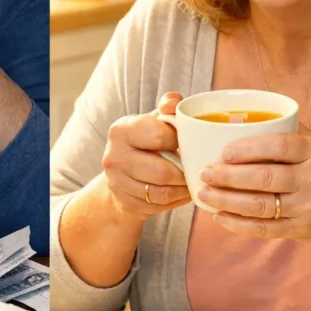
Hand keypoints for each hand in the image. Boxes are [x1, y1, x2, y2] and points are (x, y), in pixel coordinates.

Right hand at [101, 92, 191, 220]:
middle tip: (197, 168)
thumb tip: (174, 103)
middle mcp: (113, 157)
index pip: (158, 135)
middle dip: (185, 172)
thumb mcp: (153, 120)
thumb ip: (168, 107)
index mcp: (121, 130)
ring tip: (193, 181)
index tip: (187, 142)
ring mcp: (116, 183)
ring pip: (162, 193)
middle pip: (162, 171)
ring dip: (183, 189)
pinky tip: (183, 193)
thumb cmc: (145, 141)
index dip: (179, 140)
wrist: (121, 173)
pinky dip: (176, 201)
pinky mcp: (125, 203)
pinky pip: (159, 206)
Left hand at [195, 126, 310, 248]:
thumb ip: (293, 132)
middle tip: (205, 172)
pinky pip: (264, 229)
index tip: (224, 151)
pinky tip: (220, 217)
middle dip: (228, 176)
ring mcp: (306, 208)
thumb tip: (253, 116)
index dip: (248, 149)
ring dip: (227, 200)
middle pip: (263, 177)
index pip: (278, 146)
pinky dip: (239, 224)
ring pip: (260, 205)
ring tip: (205, 193)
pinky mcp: (300, 230)